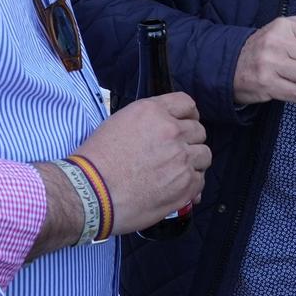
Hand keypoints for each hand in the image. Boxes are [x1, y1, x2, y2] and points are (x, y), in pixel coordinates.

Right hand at [74, 93, 210, 233]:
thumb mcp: (119, 123)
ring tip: (176, 172)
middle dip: (189, 141)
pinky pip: (200, 180)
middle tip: (175, 153)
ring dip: (193, 162)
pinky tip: (174, 187)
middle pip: (198, 131)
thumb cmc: (97, 161)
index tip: (185, 123)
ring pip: (204, 155)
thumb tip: (166, 129)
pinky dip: (191, 184)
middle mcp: (171, 131)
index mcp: (153, 112)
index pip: (187, 103)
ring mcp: (181, 158)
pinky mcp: (186, 184)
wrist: (91, 192)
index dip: (187, 115)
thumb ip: (148, 122)